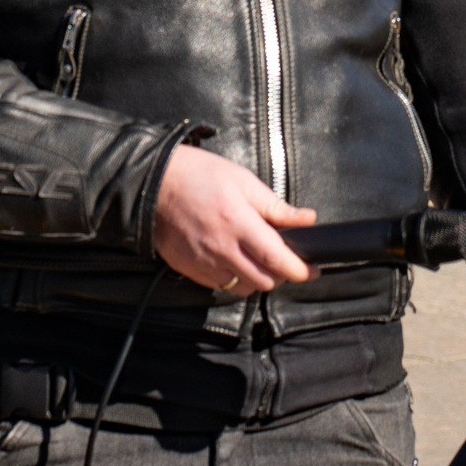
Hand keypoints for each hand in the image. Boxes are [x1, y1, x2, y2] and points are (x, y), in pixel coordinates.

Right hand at [151, 144, 314, 295]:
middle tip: (285, 260)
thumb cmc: (199, 176)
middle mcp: (222, 249)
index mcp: (238, 223)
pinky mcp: (191, 270)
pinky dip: (234, 278)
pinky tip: (235, 260)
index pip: (276, 258)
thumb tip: (307, 219)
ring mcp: (205, 263)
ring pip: (243, 288)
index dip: (299, 269)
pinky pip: (221, 286)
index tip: (312, 269)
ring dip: (258, 278)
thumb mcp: (243, 181)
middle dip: (281, 274)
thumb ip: (276, 207)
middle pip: (264, 280)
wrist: (154, 186)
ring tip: (259, 259)